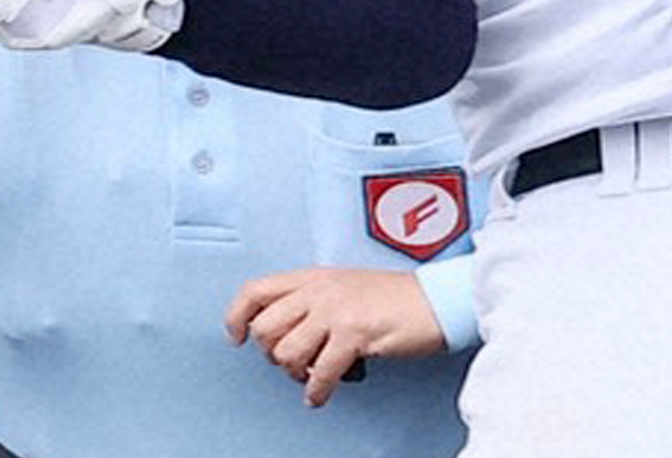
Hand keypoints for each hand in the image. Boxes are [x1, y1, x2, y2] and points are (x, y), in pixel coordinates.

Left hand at [224, 267, 446, 406]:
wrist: (435, 300)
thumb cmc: (395, 296)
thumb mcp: (343, 285)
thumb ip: (311, 300)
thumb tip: (286, 330)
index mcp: (312, 276)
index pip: (255, 290)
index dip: (237, 316)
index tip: (236, 336)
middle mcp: (318, 290)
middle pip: (265, 327)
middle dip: (271, 353)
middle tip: (288, 361)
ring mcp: (335, 311)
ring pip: (287, 352)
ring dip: (295, 373)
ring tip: (310, 376)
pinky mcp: (354, 334)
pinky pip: (320, 373)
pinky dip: (317, 391)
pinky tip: (320, 394)